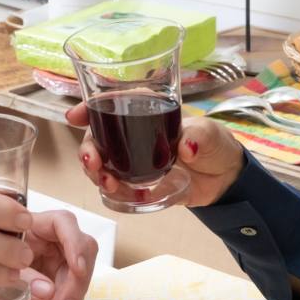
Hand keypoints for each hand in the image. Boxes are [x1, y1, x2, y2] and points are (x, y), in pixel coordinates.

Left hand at [3, 208, 96, 299]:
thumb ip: (22, 276)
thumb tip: (49, 291)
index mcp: (36, 224)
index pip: (64, 222)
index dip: (75, 243)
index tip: (78, 269)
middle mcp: (54, 240)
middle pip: (82, 256)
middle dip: (75, 287)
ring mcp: (61, 262)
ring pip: (78, 284)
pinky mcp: (61, 284)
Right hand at [65, 104, 246, 208]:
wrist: (226, 180)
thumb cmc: (216, 146)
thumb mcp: (211, 134)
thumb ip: (200, 137)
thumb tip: (187, 147)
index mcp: (147, 112)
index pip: (111, 104)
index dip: (88, 108)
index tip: (73, 116)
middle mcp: (134, 136)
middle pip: (97, 138)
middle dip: (88, 149)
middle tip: (93, 162)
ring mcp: (134, 162)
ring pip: (102, 165)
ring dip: (97, 174)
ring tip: (107, 182)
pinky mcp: (139, 184)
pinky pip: (119, 188)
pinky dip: (115, 192)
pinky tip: (120, 195)